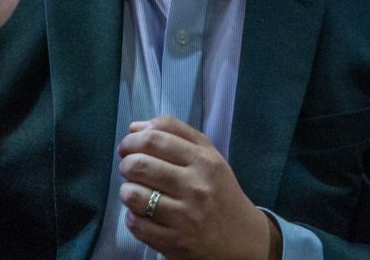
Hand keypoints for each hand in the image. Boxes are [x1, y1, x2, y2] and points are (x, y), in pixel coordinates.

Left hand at [117, 116, 273, 259]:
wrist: (244, 239)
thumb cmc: (219, 191)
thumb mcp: (208, 155)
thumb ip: (174, 133)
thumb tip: (135, 127)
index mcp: (204, 161)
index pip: (155, 139)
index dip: (131, 140)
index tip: (128, 147)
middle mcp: (196, 187)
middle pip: (139, 164)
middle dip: (125, 164)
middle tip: (128, 168)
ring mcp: (186, 216)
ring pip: (133, 194)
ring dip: (126, 191)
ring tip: (134, 192)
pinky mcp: (176, 241)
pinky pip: (136, 223)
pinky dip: (132, 216)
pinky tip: (142, 214)